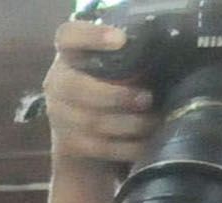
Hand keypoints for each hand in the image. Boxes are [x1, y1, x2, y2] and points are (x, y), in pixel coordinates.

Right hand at [44, 16, 157, 172]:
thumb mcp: (112, 65)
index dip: (91, 36)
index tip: (121, 40)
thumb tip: (165, 61)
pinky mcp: (68, 144)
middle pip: (76, 87)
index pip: (69, 36)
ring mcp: (58, 114)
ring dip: (128, 124)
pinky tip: (145, 144)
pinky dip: (126, 147)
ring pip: (91, 121)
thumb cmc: (108, 83)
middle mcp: (57, 81)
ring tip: (154, 122)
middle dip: (116, 95)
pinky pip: (98, 147)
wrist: (81, 127)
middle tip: (147, 98)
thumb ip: (126, 59)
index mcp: (69, 52)